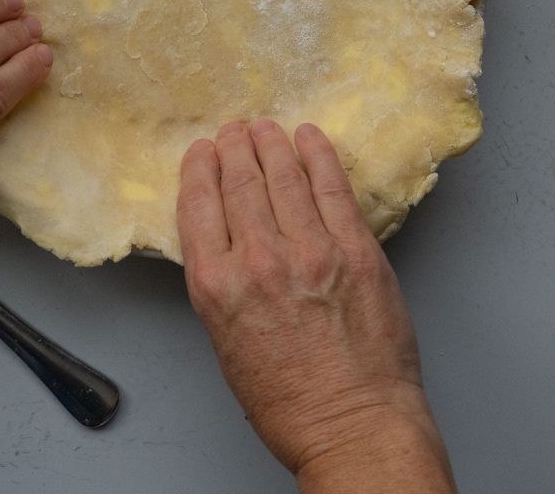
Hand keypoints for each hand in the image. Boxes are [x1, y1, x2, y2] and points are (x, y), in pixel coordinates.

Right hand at [177, 119, 456, 491]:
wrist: (354, 426)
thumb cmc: (287, 400)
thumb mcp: (224, 340)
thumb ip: (220, 280)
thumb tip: (225, 231)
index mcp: (217, 286)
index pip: (198, 204)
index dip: (199, 168)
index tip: (201, 152)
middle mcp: (258, 260)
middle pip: (239, 181)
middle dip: (233, 147)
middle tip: (233, 131)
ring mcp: (311, 250)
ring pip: (283, 174)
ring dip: (271, 142)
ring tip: (265, 128)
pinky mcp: (356, 249)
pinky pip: (332, 186)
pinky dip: (317, 154)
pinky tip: (308, 137)